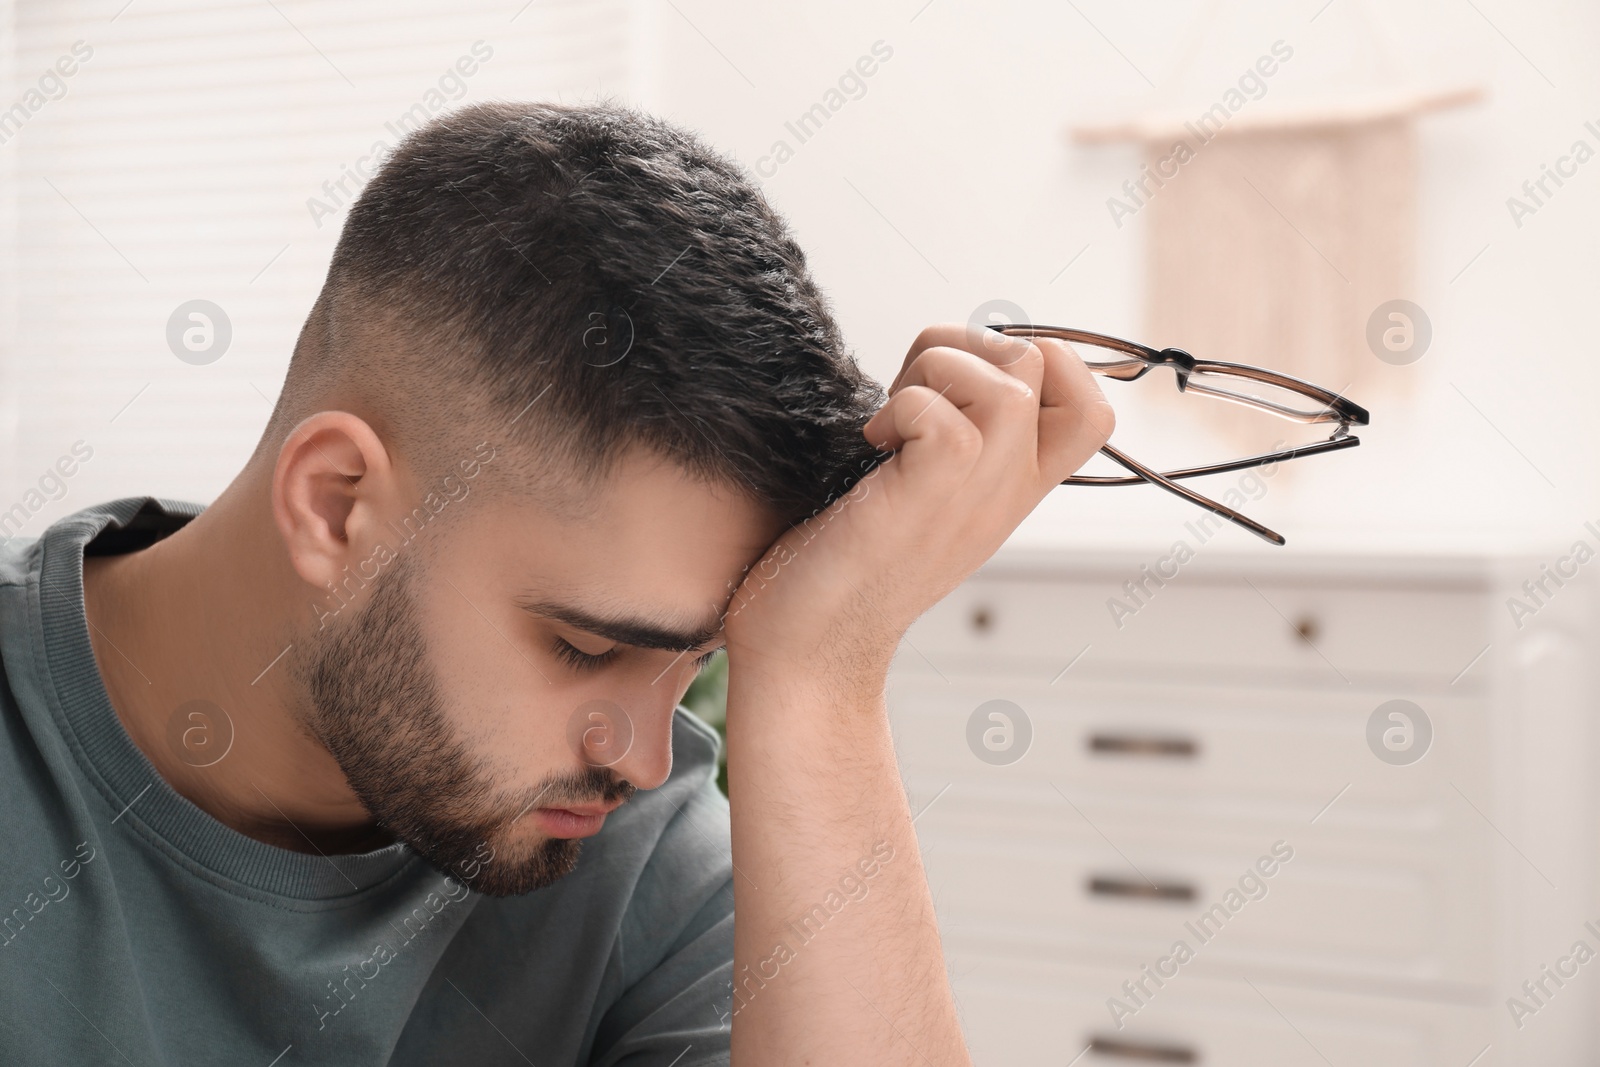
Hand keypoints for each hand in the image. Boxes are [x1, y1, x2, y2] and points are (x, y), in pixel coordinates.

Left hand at [723, 323, 1113, 687]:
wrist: (807, 649)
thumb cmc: (843, 567)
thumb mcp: (921, 493)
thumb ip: (951, 438)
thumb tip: (938, 360)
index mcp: (1012, 488)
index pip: (1090, 406)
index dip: (1034, 360)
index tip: (961, 385)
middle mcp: (1009, 489)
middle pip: (1047, 362)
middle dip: (967, 346)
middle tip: (911, 398)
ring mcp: (978, 490)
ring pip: (1010, 373)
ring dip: (935, 370)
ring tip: (890, 424)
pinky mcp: (931, 490)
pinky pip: (938, 406)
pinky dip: (898, 405)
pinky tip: (871, 447)